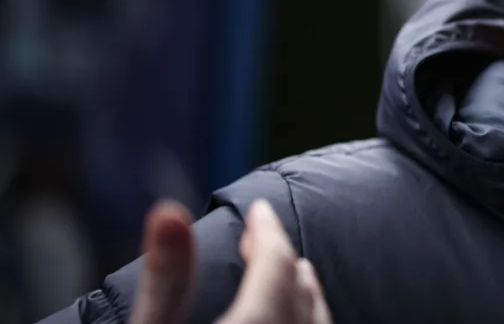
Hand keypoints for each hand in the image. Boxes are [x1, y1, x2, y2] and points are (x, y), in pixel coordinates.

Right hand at [127, 199, 332, 323]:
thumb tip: (169, 211)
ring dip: (306, 296)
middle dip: (286, 262)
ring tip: (297, 275)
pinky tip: (296, 320)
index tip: (259, 210)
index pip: (276, 265)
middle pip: (301, 294)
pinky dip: (309, 322)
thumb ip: (166, 279)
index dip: (267, 232)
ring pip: (318, 323)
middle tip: (267, 238)